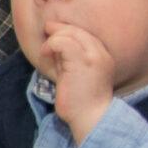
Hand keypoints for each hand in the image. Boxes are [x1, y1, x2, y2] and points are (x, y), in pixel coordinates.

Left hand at [40, 23, 114, 142]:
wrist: (91, 118)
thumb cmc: (81, 102)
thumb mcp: (75, 75)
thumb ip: (68, 59)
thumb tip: (54, 46)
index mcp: (102, 56)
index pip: (84, 35)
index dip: (67, 30)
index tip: (54, 34)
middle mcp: (101, 54)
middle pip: (78, 31)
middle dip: (59, 29)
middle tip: (46, 31)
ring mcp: (93, 57)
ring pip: (71, 33)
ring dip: (54, 38)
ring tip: (46, 50)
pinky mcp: (82, 62)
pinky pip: (63, 42)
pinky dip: (52, 44)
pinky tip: (45, 53)